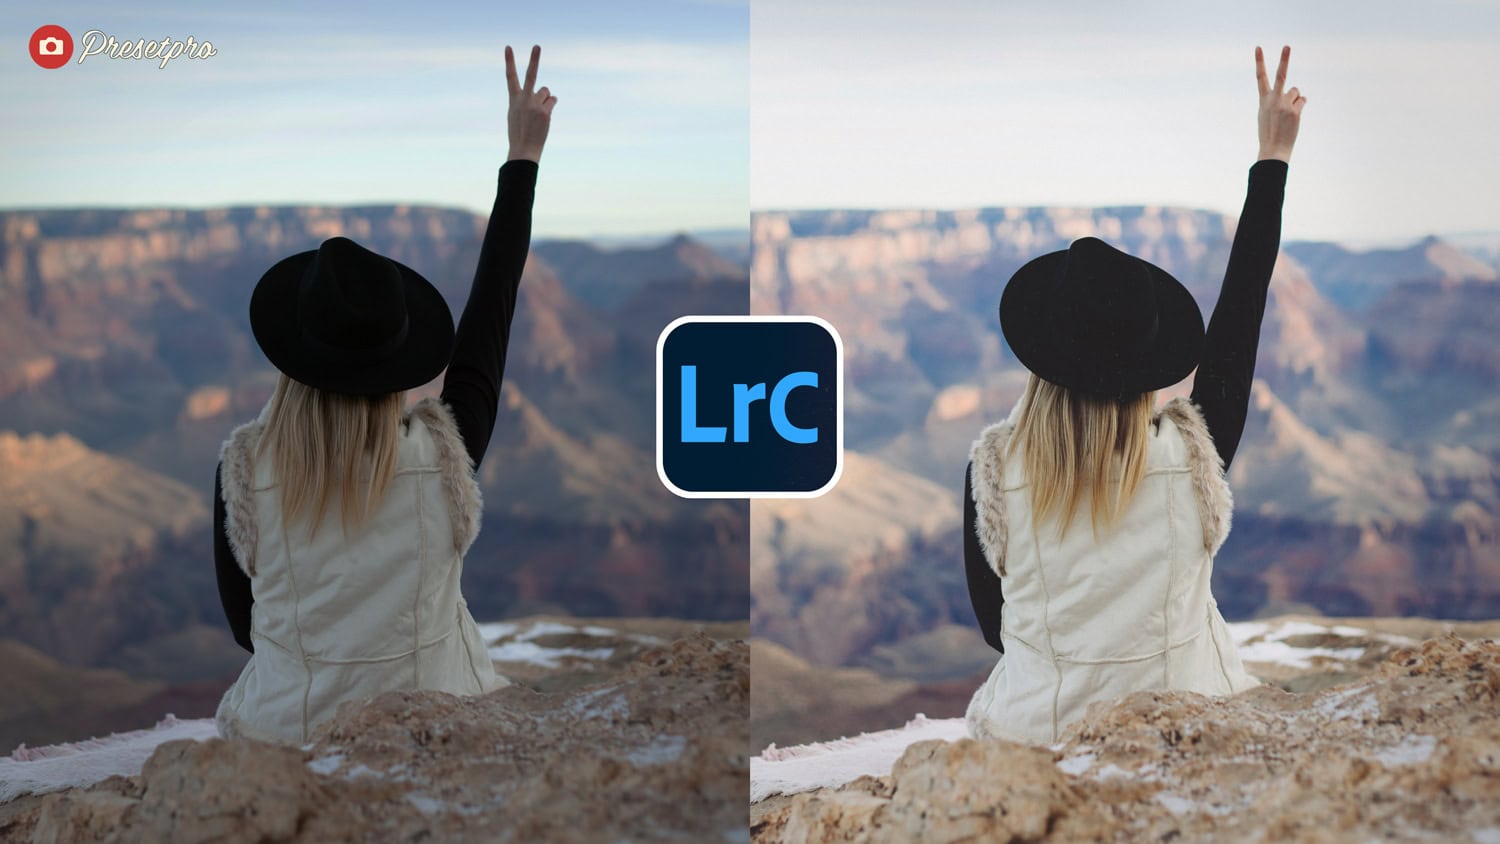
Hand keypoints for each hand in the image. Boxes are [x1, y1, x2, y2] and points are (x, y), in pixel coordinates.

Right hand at [506, 45, 556, 161]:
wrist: (523, 149)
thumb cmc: (519, 132)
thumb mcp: (516, 114)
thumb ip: (527, 100)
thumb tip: (546, 92)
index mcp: (513, 99)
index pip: (510, 76)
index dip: (509, 61)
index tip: (508, 47)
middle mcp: (523, 99)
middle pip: (530, 75)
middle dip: (534, 59)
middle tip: (537, 46)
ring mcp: (535, 105)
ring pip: (546, 91)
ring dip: (545, 99)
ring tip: (539, 113)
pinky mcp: (545, 112)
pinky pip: (552, 100)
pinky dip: (551, 106)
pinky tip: (545, 117)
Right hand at [1255, 45, 1304, 162]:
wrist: (1273, 148)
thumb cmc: (1269, 131)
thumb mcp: (1266, 114)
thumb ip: (1276, 100)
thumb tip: (1297, 92)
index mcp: (1263, 99)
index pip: (1260, 77)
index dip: (1259, 62)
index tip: (1258, 48)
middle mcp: (1273, 99)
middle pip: (1281, 75)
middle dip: (1284, 59)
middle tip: (1287, 46)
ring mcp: (1285, 104)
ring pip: (1296, 91)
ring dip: (1294, 99)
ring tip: (1287, 113)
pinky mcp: (1295, 111)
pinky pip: (1302, 101)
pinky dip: (1299, 107)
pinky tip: (1293, 118)